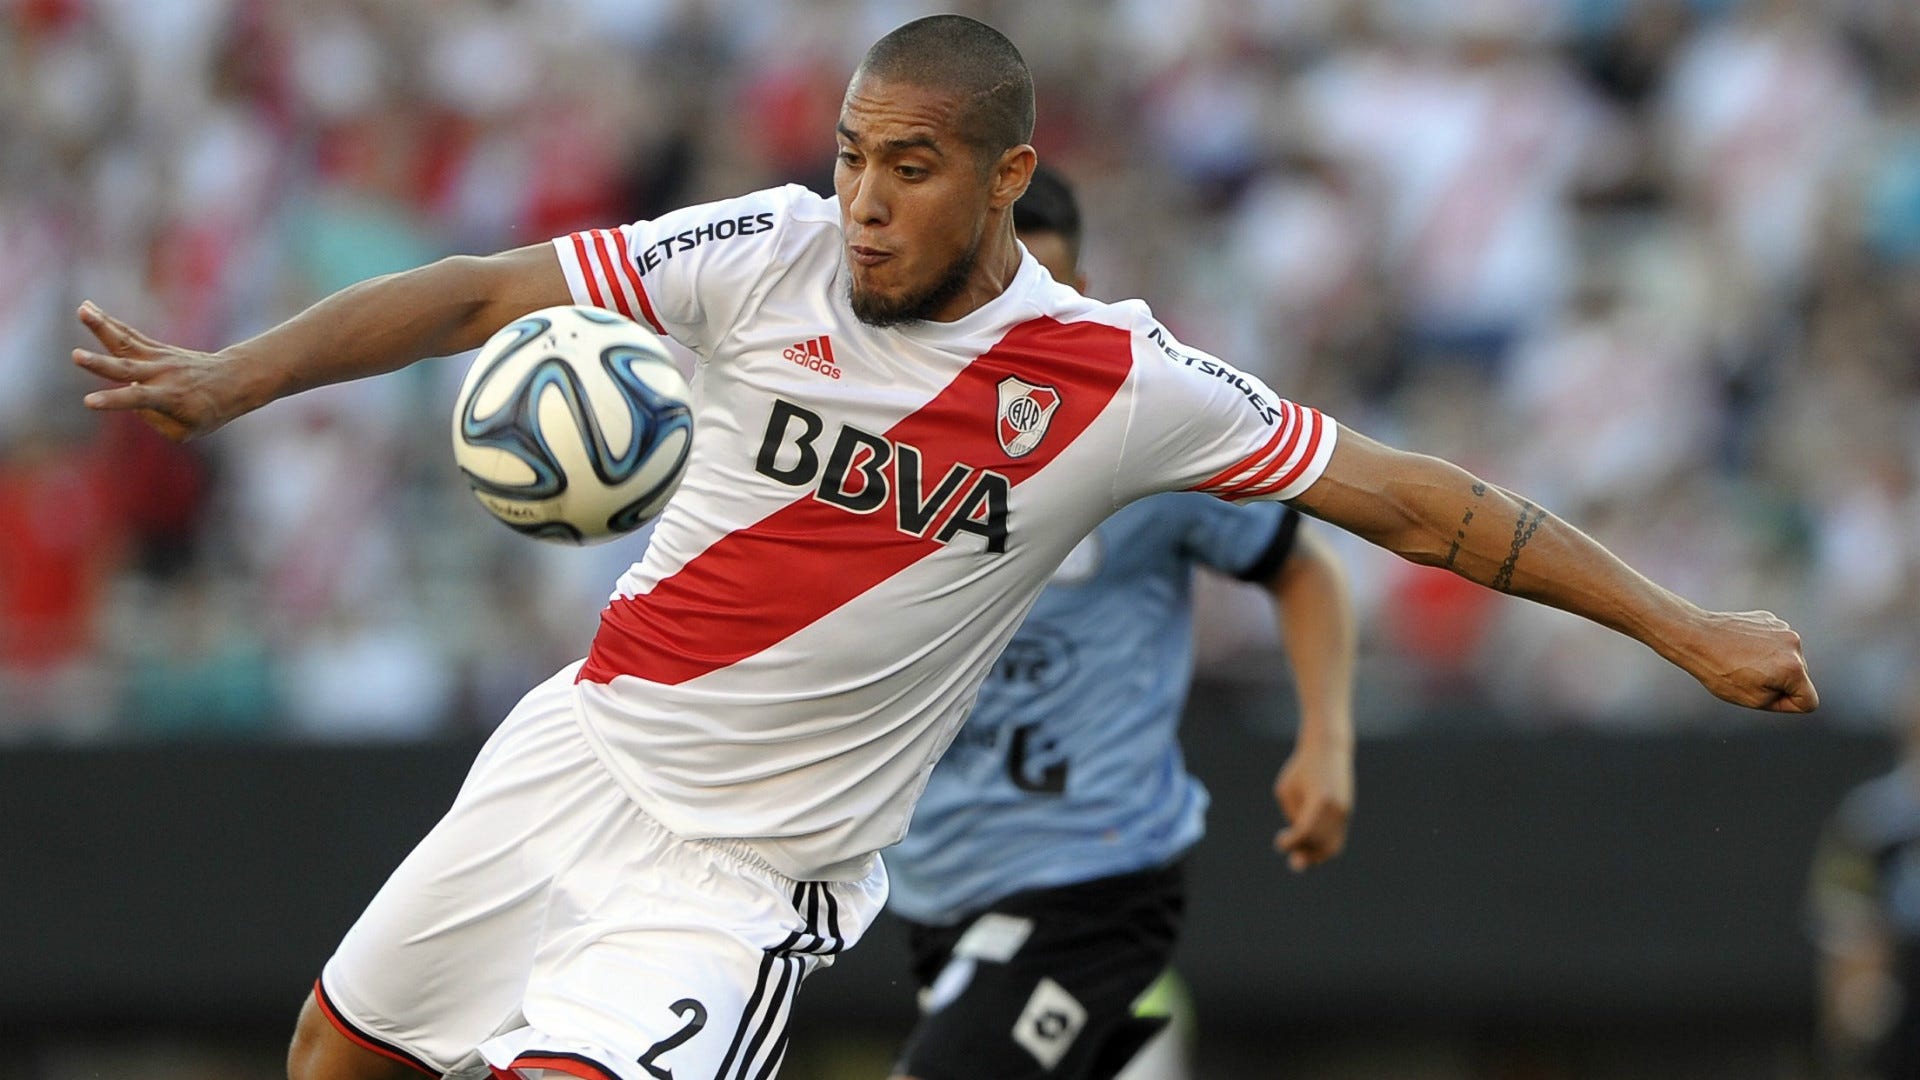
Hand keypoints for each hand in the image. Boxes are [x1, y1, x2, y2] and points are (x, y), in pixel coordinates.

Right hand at [71, 301, 256, 440]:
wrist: (233, 381)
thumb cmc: (208, 411)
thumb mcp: (186, 430)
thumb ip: (155, 421)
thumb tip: (132, 394)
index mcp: (169, 397)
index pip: (137, 400)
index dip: (113, 401)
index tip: (88, 402)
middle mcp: (161, 375)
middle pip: (126, 367)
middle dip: (99, 364)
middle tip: (74, 356)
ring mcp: (159, 359)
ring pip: (126, 342)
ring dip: (101, 326)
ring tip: (81, 309)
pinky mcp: (157, 349)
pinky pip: (129, 335)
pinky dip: (109, 323)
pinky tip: (88, 309)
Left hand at [1273, 740, 1353, 871]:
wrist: (1328, 750)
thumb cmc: (1302, 768)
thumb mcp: (1288, 788)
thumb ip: (1292, 814)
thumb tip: (1298, 838)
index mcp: (1320, 799)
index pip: (1305, 831)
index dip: (1291, 842)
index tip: (1279, 841)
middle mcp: (1336, 808)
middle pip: (1319, 842)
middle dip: (1303, 852)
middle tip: (1289, 855)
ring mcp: (1344, 812)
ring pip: (1332, 846)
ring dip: (1315, 855)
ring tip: (1299, 856)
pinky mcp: (1346, 813)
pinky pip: (1337, 839)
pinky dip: (1324, 848)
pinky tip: (1309, 849)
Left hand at [1670, 608, 1818, 712]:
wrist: (1696, 636)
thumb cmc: (1720, 672)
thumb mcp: (1754, 700)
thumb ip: (1784, 701)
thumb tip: (1797, 692)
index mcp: (1794, 668)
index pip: (1809, 701)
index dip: (1787, 705)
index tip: (1764, 696)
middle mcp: (1795, 645)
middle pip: (1799, 677)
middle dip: (1779, 682)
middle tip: (1747, 677)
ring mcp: (1783, 628)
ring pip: (1787, 658)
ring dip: (1771, 664)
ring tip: (1742, 661)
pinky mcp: (1770, 618)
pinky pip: (1775, 642)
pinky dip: (1763, 647)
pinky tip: (1741, 646)